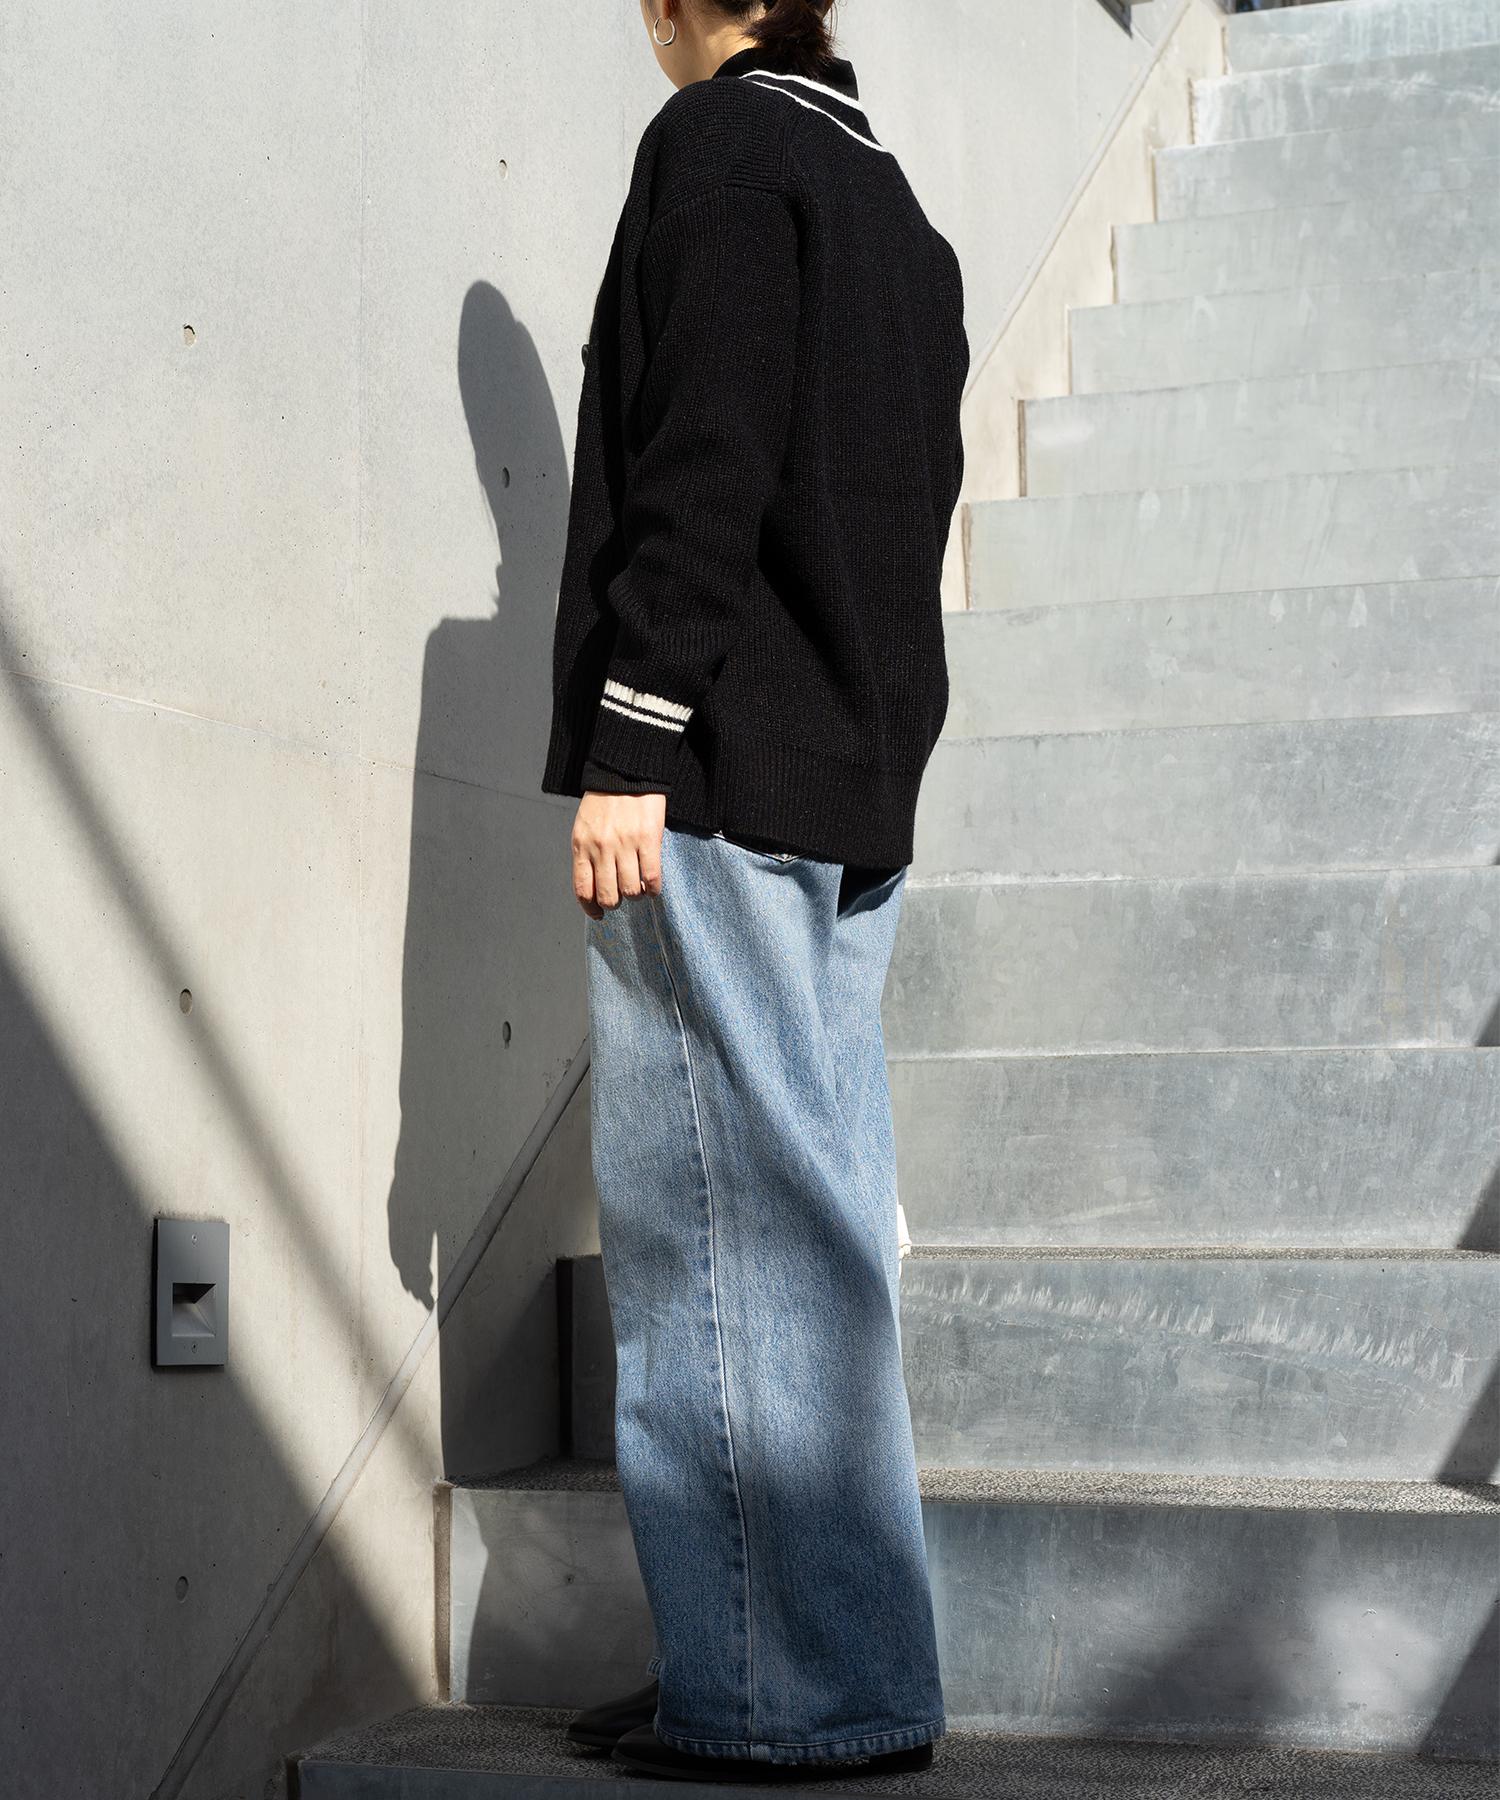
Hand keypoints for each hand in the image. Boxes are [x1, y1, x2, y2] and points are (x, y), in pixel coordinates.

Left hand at [573, 789, 666, 917]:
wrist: (624, 771)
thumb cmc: (604, 801)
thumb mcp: (585, 827)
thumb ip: (587, 854)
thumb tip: (595, 885)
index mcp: (581, 845)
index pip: (583, 890)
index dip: (591, 908)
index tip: (598, 914)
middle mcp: (601, 848)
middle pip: (608, 896)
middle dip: (616, 903)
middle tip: (622, 896)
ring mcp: (625, 844)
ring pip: (631, 891)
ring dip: (636, 896)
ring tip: (639, 888)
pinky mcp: (648, 839)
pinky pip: (651, 877)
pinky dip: (653, 888)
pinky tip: (653, 887)